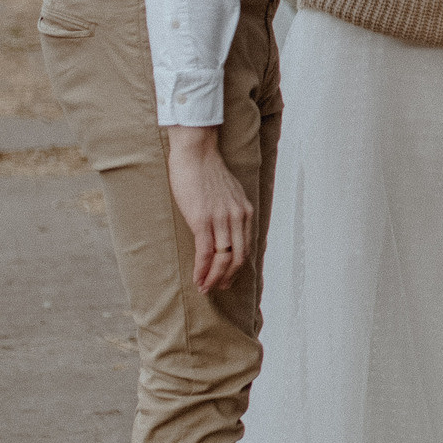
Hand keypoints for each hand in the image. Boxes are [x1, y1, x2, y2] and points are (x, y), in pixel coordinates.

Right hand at [164, 125, 251, 292]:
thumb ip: (230, 210)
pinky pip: (205, 253)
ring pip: (223, 259)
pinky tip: (198, 280)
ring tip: (205, 289)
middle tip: (218, 288)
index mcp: (245, 211)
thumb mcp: (228, 193)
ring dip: (214, 278)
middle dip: (228, 277)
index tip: (228, 277)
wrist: (196, 153)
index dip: (238, 266)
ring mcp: (221, 220)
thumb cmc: (207, 171)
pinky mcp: (202, 220)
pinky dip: (202, 270)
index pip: (246, 247)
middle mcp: (237, 217)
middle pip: (238, 257)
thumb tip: (225, 227)